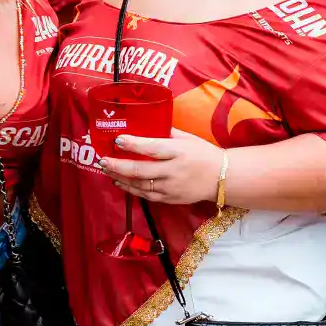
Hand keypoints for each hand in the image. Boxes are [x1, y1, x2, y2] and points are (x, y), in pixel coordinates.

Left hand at [100, 129, 222, 204]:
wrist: (222, 178)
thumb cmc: (204, 154)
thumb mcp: (187, 138)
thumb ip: (166, 132)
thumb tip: (144, 126)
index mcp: (179, 151)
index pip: (152, 148)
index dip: (133, 144)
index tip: (117, 140)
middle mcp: (174, 171)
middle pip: (140, 170)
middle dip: (118, 165)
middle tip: (103, 160)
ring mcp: (171, 187)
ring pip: (140, 185)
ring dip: (120, 178)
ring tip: (107, 170)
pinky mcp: (170, 199)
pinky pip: (146, 195)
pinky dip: (131, 189)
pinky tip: (120, 182)